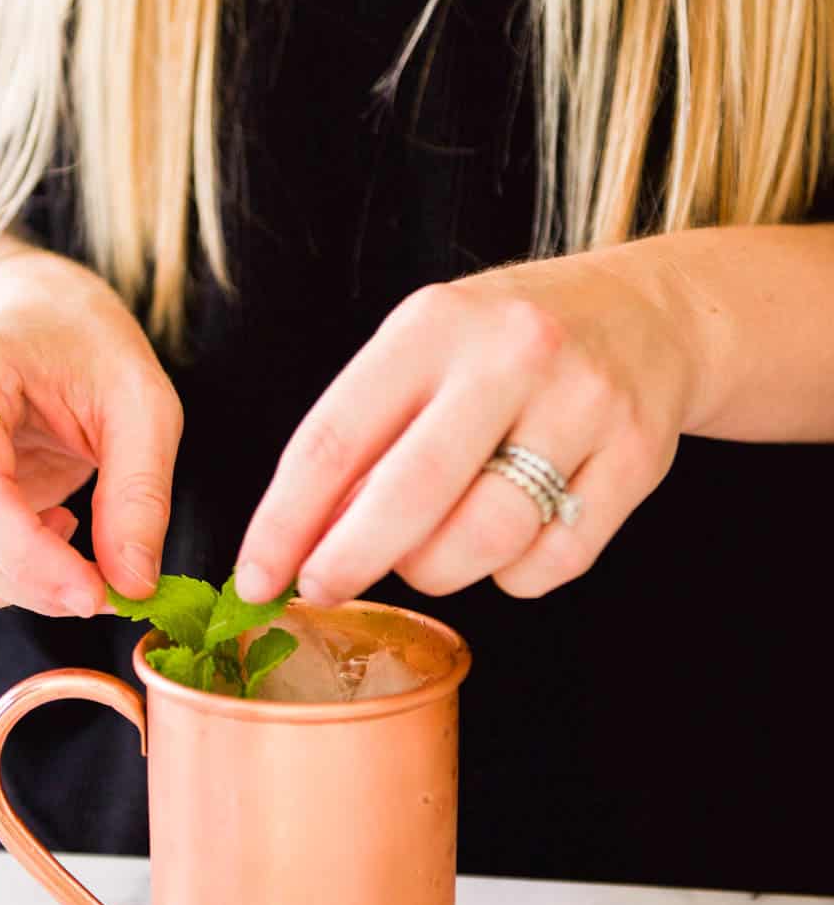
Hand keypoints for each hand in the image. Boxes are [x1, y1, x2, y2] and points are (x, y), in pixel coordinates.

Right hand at [0, 250, 182, 648]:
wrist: (32, 321)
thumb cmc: (88, 353)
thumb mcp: (143, 402)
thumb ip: (141, 493)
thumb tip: (133, 587)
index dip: (29, 559)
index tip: (98, 593)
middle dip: (36, 587)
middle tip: (106, 573)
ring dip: (6, 595)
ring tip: (59, 530)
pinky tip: (10, 570)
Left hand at [235, 245, 698, 605]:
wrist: (649, 314)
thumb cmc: (506, 347)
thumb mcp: (426, 351)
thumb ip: (368, 433)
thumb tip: (303, 540)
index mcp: (435, 324)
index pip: (336, 436)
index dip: (285, 520)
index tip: (254, 577)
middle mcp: (513, 355)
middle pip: (411, 493)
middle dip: (349, 560)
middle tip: (319, 590)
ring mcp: (583, 405)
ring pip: (485, 540)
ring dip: (438, 569)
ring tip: (432, 549)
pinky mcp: (638, 457)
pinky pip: (553, 563)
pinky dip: (516, 574)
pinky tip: (514, 536)